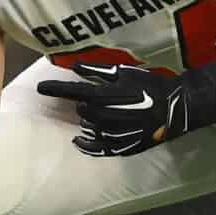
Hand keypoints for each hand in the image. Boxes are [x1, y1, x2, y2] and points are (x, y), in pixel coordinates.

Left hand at [36, 60, 182, 155]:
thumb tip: (75, 66)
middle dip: (81, 104)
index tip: (40, 88)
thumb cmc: (150, 86)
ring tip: (94, 115)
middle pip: (81, 110)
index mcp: (105, 94)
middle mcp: (105, 115)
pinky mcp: (121, 146)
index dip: (55, 89)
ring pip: (89, 127)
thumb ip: (98, 70)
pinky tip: (79, 141)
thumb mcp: (125, 72)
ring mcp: (113, 133)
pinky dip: (86, 145)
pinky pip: (97, 148)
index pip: (72, 91)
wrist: (174, 107)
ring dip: (88, 120)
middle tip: (88, 99)